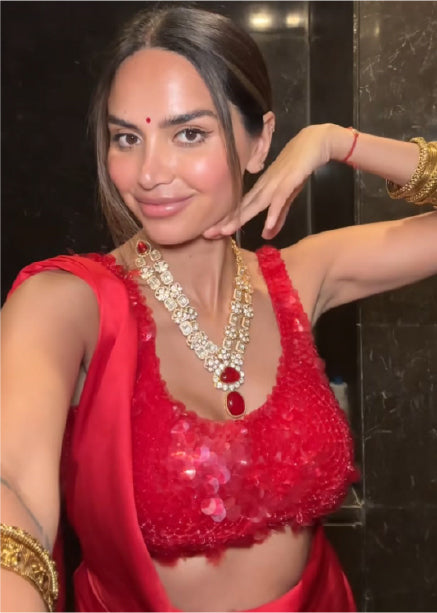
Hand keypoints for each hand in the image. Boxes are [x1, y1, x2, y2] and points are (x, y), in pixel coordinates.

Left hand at [203, 123, 335, 239]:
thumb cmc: (299, 166)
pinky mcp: (290, 180)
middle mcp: (265, 185)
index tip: (209, 232)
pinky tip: (266, 226)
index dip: (225, 220)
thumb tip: (266, 236)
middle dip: (225, 221)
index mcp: (261, 188)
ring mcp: (276, 182)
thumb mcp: (288, 195)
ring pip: (256, 202)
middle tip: (207, 234)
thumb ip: (279, 216)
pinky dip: (273, 212)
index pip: (240, 207)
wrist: (315, 142)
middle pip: (242, 206)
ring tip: (226, 231)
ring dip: (241, 218)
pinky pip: (280, 198)